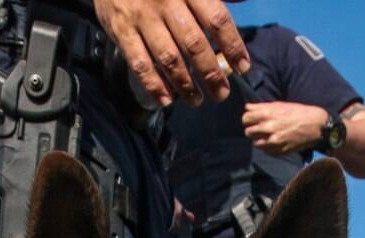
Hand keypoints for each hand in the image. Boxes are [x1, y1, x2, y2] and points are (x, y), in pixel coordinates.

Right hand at [94, 0, 247, 107]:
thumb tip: (243, 0)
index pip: (217, 19)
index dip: (232, 45)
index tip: (243, 67)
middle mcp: (166, 2)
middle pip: (194, 44)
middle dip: (211, 74)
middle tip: (221, 94)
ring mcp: (142, 17)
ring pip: (169, 58)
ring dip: (185, 84)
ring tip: (196, 101)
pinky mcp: (121, 29)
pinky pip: (139, 63)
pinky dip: (153, 85)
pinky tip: (165, 100)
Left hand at [243, 101, 327, 154]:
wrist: (315, 126)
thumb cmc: (298, 112)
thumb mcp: (280, 105)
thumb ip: (261, 107)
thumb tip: (247, 107)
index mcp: (268, 114)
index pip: (245, 118)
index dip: (248, 119)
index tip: (252, 119)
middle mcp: (269, 128)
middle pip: (248, 132)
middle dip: (252, 129)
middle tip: (258, 128)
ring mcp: (274, 141)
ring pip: (255, 143)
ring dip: (259, 139)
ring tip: (267, 135)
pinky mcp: (279, 151)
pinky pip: (265, 151)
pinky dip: (267, 147)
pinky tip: (274, 141)